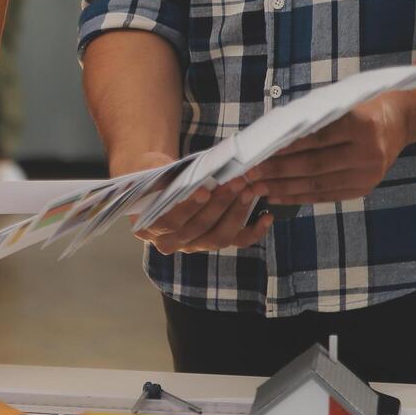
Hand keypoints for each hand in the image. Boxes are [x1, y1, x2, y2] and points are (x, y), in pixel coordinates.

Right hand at [116, 151, 272, 254]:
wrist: (160, 182)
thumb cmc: (155, 174)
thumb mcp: (150, 169)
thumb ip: (159, 176)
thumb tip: (176, 178)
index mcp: (148, 227)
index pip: (169, 222)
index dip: (187, 208)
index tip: (204, 190)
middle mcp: (170, 242)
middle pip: (197, 229)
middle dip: (219, 204)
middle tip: (236, 182)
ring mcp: (193, 244)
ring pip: (218, 237)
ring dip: (236, 213)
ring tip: (248, 191)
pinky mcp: (213, 240)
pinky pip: (236, 241)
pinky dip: (254, 232)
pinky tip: (267, 216)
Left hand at [245, 95, 415, 203]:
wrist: (400, 120)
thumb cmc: (363, 105)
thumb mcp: (341, 103)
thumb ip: (312, 119)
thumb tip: (271, 137)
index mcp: (362, 124)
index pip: (316, 139)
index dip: (285, 148)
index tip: (258, 153)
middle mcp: (368, 152)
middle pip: (314, 165)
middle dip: (277, 171)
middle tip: (250, 174)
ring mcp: (369, 174)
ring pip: (317, 184)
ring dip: (283, 188)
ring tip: (257, 188)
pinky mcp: (365, 188)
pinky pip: (326, 196)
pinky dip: (299, 197)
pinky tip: (277, 197)